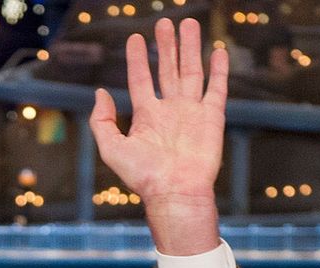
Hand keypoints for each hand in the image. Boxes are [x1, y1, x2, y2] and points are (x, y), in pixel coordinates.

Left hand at [89, 17, 226, 254]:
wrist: (175, 192)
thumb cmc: (143, 176)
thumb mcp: (111, 149)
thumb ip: (101, 121)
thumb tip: (100, 92)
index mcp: (146, 115)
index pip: (140, 78)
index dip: (137, 58)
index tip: (135, 38)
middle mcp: (170, 110)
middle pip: (167, 69)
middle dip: (166, 46)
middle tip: (164, 23)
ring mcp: (192, 112)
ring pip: (191, 72)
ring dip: (190, 48)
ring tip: (188, 24)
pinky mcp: (212, 118)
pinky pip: (216, 89)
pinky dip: (218, 70)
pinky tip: (217, 51)